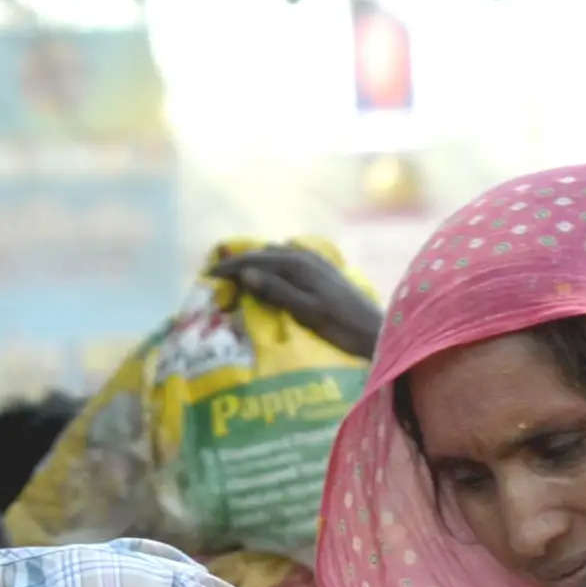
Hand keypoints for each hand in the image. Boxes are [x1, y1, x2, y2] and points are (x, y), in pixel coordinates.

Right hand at [212, 245, 382, 360]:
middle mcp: (306, 256)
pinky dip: (273, 264)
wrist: (378, 332)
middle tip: (217, 275)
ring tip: (238, 273)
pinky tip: (272, 272)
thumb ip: (278, 291)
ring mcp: (317, 262)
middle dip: (239, 262)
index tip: (208, 275)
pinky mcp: (324, 271)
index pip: (255, 260)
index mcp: (299, 264)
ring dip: (256, 261)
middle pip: (263, 253)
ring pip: (277, 254)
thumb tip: (246, 274)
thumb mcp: (308, 311)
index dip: (230, 267)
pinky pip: (290, 259)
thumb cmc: (343, 327)